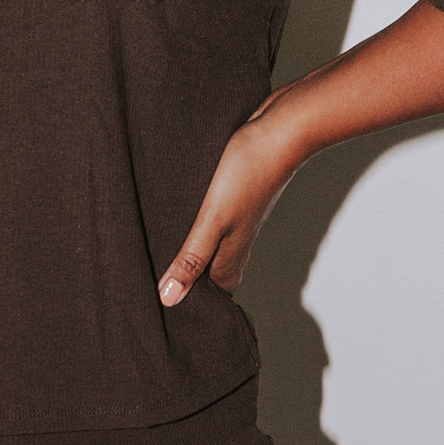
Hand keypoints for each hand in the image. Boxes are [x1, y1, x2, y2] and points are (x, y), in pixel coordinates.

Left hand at [158, 111, 298, 306]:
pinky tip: (182, 217)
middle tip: (161, 290)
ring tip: (164, 257)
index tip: (172, 317)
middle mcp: (237, 238)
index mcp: (231, 252)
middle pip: (215, 271)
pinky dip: (198, 226)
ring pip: (215, 244)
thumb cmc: (248, 171)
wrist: (282, 127)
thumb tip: (169, 299)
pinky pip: (215, 219)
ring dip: (193, 253)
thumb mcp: (212, 220)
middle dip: (194, 283)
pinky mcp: (237, 192)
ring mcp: (239, 216)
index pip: (215, 293)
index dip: (197, 305)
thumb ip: (191, 258)